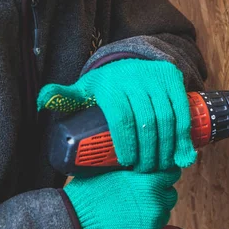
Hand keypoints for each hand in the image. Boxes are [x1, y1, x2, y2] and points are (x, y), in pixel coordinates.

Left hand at [37, 59, 195, 172]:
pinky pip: (182, 111)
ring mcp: (157, 79)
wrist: (135, 59)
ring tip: (162, 166)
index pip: (122, 118)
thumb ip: (66, 96)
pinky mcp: (173, 80)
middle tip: (145, 169)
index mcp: (112, 85)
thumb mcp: (86, 87)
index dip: (126, 143)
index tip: (127, 162)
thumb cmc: (108, 83)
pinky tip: (184, 155)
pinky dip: (185, 136)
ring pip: (167, 118)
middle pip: (147, 121)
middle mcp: (136, 80)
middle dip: (148, 150)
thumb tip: (43, 101)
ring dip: (168, 147)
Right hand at [64, 168, 180, 228]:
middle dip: (157, 197)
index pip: (171, 174)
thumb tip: (140, 163)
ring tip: (126, 219)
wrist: (73, 226)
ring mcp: (153, 226)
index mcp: (149, 181)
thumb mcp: (111, 171)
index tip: (156, 179)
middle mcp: (156, 203)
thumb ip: (132, 169)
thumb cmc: (85, 197)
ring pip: (160, 219)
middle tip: (137, 201)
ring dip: (149, 218)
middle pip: (168, 197)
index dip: (162, 176)